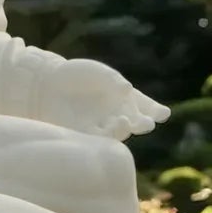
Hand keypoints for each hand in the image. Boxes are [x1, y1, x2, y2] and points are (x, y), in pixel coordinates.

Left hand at [40, 58, 170, 140]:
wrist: (49, 83)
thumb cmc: (77, 75)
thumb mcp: (98, 74)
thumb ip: (113, 81)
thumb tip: (126, 90)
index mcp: (126, 98)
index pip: (146, 106)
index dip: (155, 111)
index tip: (162, 114)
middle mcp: (119, 114)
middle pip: (136, 122)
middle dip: (143, 123)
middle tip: (146, 122)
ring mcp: (104, 125)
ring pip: (120, 132)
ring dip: (125, 129)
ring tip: (126, 122)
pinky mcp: (87, 134)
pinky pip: (101, 138)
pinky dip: (108, 135)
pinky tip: (111, 127)